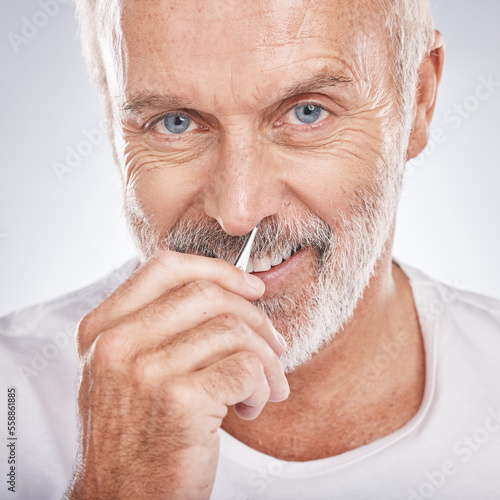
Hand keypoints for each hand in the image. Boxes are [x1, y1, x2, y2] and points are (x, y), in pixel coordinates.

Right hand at [66, 250, 288, 499]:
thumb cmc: (136, 435)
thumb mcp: (128, 370)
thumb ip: (162, 326)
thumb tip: (233, 292)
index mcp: (103, 328)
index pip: (166, 267)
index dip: (218, 270)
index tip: (251, 288)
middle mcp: (117, 344)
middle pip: (208, 294)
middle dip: (255, 318)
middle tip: (273, 346)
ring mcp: (145, 371)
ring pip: (234, 330)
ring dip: (265, 360)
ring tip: (263, 387)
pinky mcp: (180, 402)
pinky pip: (247, 368)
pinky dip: (263, 387)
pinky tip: (250, 408)